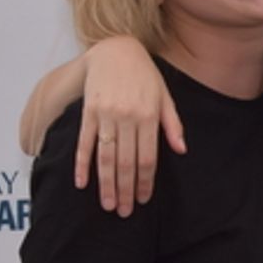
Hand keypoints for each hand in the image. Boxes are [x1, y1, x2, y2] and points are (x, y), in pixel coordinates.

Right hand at [74, 37, 183, 216]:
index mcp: (148, 116)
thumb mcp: (165, 96)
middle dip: (125, 190)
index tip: (142, 200)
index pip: (147, 157)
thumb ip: (172, 124)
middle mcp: (127, 117)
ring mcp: (106, 115)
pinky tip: (82, 182)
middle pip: (126, 162)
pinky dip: (81, 164)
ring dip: (106, 184)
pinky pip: (84, 142)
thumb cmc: (144, 75)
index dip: (144, 182)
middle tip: (123, 212)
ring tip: (107, 205)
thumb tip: (181, 150)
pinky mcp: (88, 112)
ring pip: (105, 157)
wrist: (116, 50)